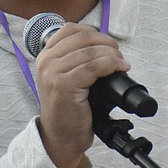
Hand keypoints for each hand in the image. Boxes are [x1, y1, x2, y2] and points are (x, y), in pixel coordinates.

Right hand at [33, 23, 129, 167]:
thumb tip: (104, 45)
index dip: (94, 33)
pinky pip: (94, 66)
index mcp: (46, 55)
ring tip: (121, 63)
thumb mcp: (66, 77)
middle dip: (106, 43)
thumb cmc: (68, 109)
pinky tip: (120, 69)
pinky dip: (111, 64)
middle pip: (83, 37)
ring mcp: (53, 72)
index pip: (71, 29)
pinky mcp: (63, 84)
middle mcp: (46, 61)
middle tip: (118, 54)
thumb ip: (76, 59)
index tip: (107, 44)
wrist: (60, 137)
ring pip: (90, 51)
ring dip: (112, 54)